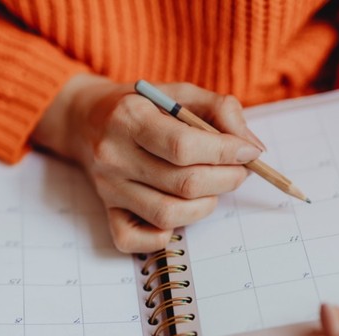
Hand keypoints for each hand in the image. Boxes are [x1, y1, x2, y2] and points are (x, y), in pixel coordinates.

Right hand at [32, 74, 262, 252]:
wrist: (86, 120)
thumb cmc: (141, 106)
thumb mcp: (179, 92)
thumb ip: (220, 110)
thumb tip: (252, 149)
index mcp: (130, 117)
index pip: (184, 146)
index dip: (226, 153)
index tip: (249, 152)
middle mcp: (114, 155)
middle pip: (183, 184)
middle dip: (226, 180)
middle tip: (238, 171)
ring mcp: (108, 187)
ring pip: (168, 214)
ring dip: (204, 206)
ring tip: (211, 188)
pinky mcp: (106, 211)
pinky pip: (134, 240)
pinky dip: (162, 236)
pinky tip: (177, 212)